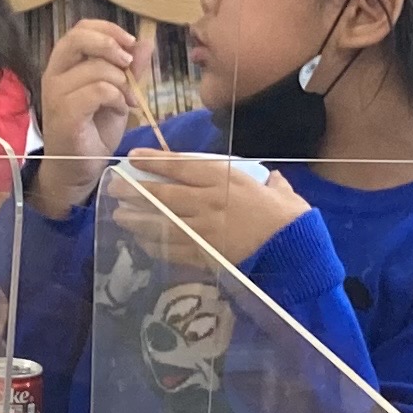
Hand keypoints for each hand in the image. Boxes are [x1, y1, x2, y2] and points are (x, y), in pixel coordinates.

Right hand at [32, 19, 145, 214]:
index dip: (108, 29)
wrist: (78, 168)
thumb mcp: (118, 93)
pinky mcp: (65, 114)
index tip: (131, 42)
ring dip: (122, 83)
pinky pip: (98, 91)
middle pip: (79, 38)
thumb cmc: (94, 130)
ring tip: (127, 100)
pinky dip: (117, 98)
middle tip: (129, 66)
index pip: (80, 29)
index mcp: (64, 64)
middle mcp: (54, 74)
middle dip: (112, 46)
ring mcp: (56, 94)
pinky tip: (120, 109)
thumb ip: (130, 69)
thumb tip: (145, 44)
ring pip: (96, 68)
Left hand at [116, 149, 312, 268]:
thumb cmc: (289, 216)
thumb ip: (266, 181)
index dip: (153, 161)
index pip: (181, 167)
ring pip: (162, 222)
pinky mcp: (206, 255)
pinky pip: (173, 249)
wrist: (296, 250)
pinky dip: (155, 246)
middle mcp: (209, 202)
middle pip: (164, 194)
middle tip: (116, 187)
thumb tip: (271, 179)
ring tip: (119, 215)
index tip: (132, 157)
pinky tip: (141, 243)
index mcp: (225, 179)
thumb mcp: (277, 188)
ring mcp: (205, 230)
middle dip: (136, 190)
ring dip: (137, 219)